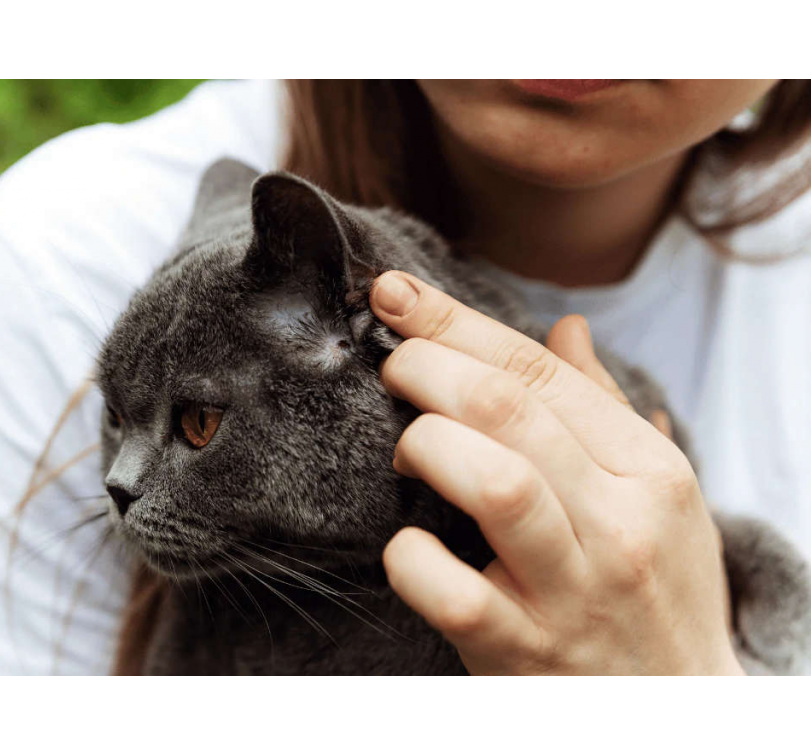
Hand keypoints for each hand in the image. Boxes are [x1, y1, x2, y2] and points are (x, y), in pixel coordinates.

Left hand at [370, 271, 741, 674]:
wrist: (678, 712)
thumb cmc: (662, 588)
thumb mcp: (661, 493)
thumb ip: (605, 407)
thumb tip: (565, 328)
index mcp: (649, 472)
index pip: (540, 371)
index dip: (455, 321)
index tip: (395, 293)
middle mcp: (618, 524)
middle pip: (507, 410)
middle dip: (428, 366)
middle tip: (393, 364)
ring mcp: (571, 592)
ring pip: (493, 483)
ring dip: (426, 445)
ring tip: (405, 447)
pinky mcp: (523, 653)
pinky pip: (451, 591)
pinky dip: (410, 556)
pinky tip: (407, 544)